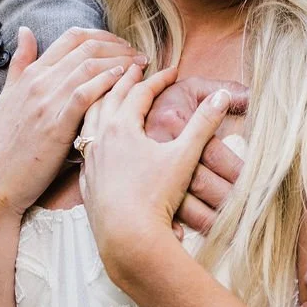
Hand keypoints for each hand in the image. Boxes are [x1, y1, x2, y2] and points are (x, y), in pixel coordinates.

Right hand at [0, 26, 146, 216]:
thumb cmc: (6, 142)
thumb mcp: (8, 96)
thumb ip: (20, 63)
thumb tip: (24, 30)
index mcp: (32, 74)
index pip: (72, 38)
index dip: (103, 36)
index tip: (122, 45)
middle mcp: (39, 82)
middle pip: (86, 48)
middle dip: (118, 47)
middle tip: (138, 55)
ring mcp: (47, 103)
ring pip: (89, 67)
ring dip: (120, 62)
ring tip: (140, 65)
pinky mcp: (56, 125)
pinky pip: (84, 95)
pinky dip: (105, 83)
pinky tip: (123, 81)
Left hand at [78, 65, 230, 278]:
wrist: (127, 239)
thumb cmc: (155, 197)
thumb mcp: (184, 156)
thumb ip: (203, 124)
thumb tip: (222, 95)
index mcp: (122, 126)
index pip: (140, 91)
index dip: (158, 78)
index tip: (172, 70)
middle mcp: (100, 138)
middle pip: (109, 97)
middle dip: (124, 79)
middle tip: (134, 67)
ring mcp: (90, 159)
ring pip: (90, 119)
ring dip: (101, 100)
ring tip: (109, 92)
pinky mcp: (86, 181)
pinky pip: (83, 145)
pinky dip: (90, 130)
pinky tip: (96, 137)